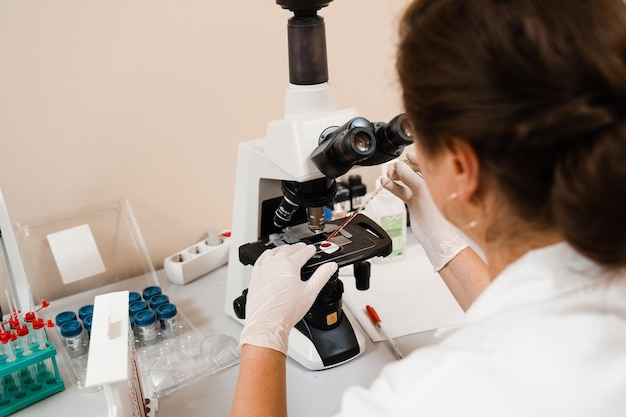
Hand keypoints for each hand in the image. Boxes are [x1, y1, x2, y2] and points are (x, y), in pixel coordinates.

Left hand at [238, 242, 337, 354]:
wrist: (267, 323)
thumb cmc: (286, 311)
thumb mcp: (310, 292)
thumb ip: (322, 276)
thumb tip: (330, 267)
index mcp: (289, 265)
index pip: (302, 252)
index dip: (310, 250)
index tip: (312, 249)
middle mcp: (274, 263)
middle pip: (287, 250)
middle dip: (297, 248)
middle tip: (302, 247)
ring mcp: (262, 269)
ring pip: (273, 252)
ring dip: (282, 249)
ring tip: (287, 250)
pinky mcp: (254, 276)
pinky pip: (260, 260)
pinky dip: (267, 256)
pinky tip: (268, 258)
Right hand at [382, 153, 467, 270]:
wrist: (434, 235)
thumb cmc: (436, 214)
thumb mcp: (421, 190)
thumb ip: (408, 176)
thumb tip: (398, 165)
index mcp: (437, 178)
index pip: (425, 162)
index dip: (415, 157)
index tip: (405, 156)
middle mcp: (430, 184)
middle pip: (413, 169)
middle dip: (402, 167)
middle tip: (393, 169)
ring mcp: (421, 193)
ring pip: (405, 180)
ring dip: (395, 177)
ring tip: (387, 175)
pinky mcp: (413, 201)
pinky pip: (401, 190)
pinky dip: (393, 186)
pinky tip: (385, 182)